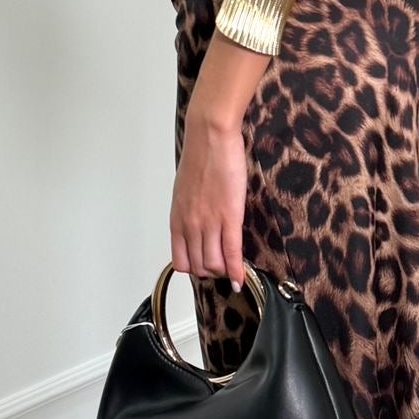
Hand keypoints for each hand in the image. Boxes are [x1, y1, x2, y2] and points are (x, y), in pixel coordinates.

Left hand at [171, 111, 248, 291]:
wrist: (210, 137)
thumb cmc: (200, 157)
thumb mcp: (186, 190)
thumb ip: (189, 211)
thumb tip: (197, 222)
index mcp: (177, 219)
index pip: (181, 261)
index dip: (195, 269)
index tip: (206, 268)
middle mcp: (189, 226)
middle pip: (198, 266)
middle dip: (211, 272)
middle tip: (223, 268)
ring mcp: (208, 223)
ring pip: (214, 264)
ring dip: (224, 271)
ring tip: (233, 269)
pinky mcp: (229, 217)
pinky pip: (231, 253)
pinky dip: (236, 271)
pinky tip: (240, 280)